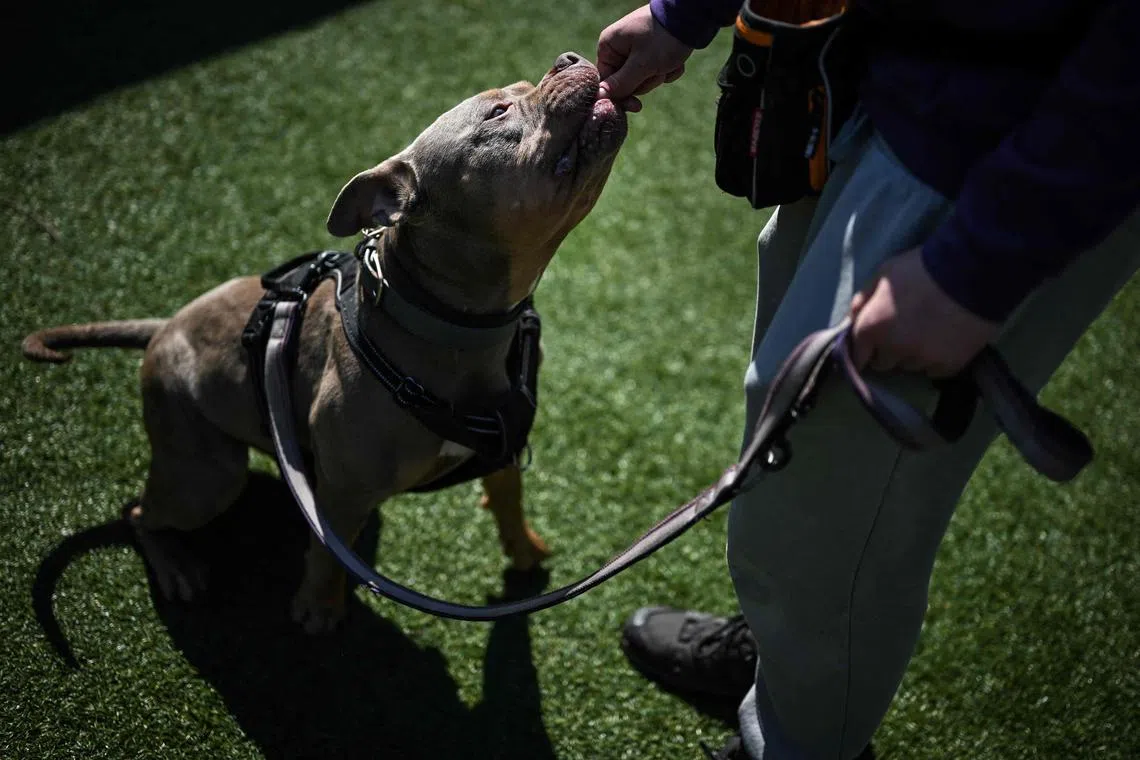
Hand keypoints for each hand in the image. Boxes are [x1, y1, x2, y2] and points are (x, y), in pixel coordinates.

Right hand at [597, 5, 692, 112]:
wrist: (692, 17)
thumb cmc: (663, 38)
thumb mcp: (642, 64)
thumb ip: (621, 84)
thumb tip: (599, 97)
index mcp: (609, 46)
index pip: (606, 81)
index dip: (620, 96)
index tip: (635, 105)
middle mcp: (619, 47)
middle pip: (626, 83)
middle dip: (646, 81)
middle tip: (659, 70)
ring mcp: (637, 49)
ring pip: (643, 79)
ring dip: (659, 75)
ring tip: (669, 62)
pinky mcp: (653, 52)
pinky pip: (656, 72)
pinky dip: (668, 69)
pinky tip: (676, 60)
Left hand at [848, 247, 999, 377]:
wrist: (972, 269)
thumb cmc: (922, 267)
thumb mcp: (884, 274)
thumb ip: (863, 299)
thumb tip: (851, 320)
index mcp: (872, 328)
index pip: (856, 356)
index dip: (864, 349)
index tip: (872, 344)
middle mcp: (894, 349)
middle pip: (884, 363)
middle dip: (889, 351)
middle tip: (905, 330)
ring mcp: (922, 359)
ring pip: (910, 366)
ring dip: (913, 354)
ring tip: (928, 331)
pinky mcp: (949, 365)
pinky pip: (935, 370)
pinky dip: (936, 359)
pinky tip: (944, 339)